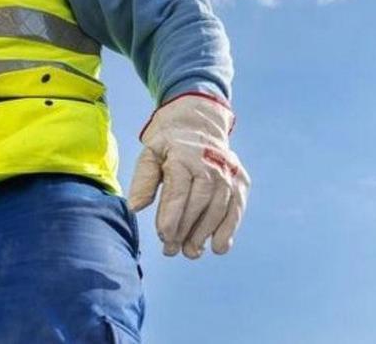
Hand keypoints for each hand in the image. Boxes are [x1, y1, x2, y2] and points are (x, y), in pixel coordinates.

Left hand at [129, 93, 249, 258]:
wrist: (199, 124)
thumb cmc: (169, 144)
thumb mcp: (150, 154)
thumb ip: (143, 180)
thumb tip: (134, 208)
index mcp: (183, 156)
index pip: (178, 190)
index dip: (171, 216)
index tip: (163, 236)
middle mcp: (210, 163)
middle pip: (198, 203)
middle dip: (184, 231)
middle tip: (171, 250)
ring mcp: (228, 172)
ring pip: (218, 209)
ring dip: (204, 235)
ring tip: (190, 252)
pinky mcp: (241, 180)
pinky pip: (236, 209)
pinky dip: (228, 230)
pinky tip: (217, 247)